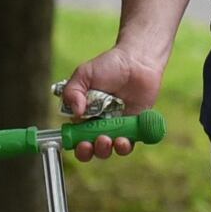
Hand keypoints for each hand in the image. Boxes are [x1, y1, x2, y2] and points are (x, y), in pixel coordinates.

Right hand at [59, 47, 159, 161]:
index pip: (76, 136)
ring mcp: (117, 126)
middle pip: (92, 147)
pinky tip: (123, 141)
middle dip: (90, 150)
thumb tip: (75, 113)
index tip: (79, 143)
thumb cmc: (109, 65)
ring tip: (107, 139)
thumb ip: (72, 92)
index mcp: (84, 114)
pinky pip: (130, 142)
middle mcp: (99, 123)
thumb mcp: (84, 75)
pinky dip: (125, 146)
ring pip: (110, 148)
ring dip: (106, 150)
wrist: (137, 61)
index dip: (76, 144)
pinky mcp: (135, 126)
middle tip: (92, 142)